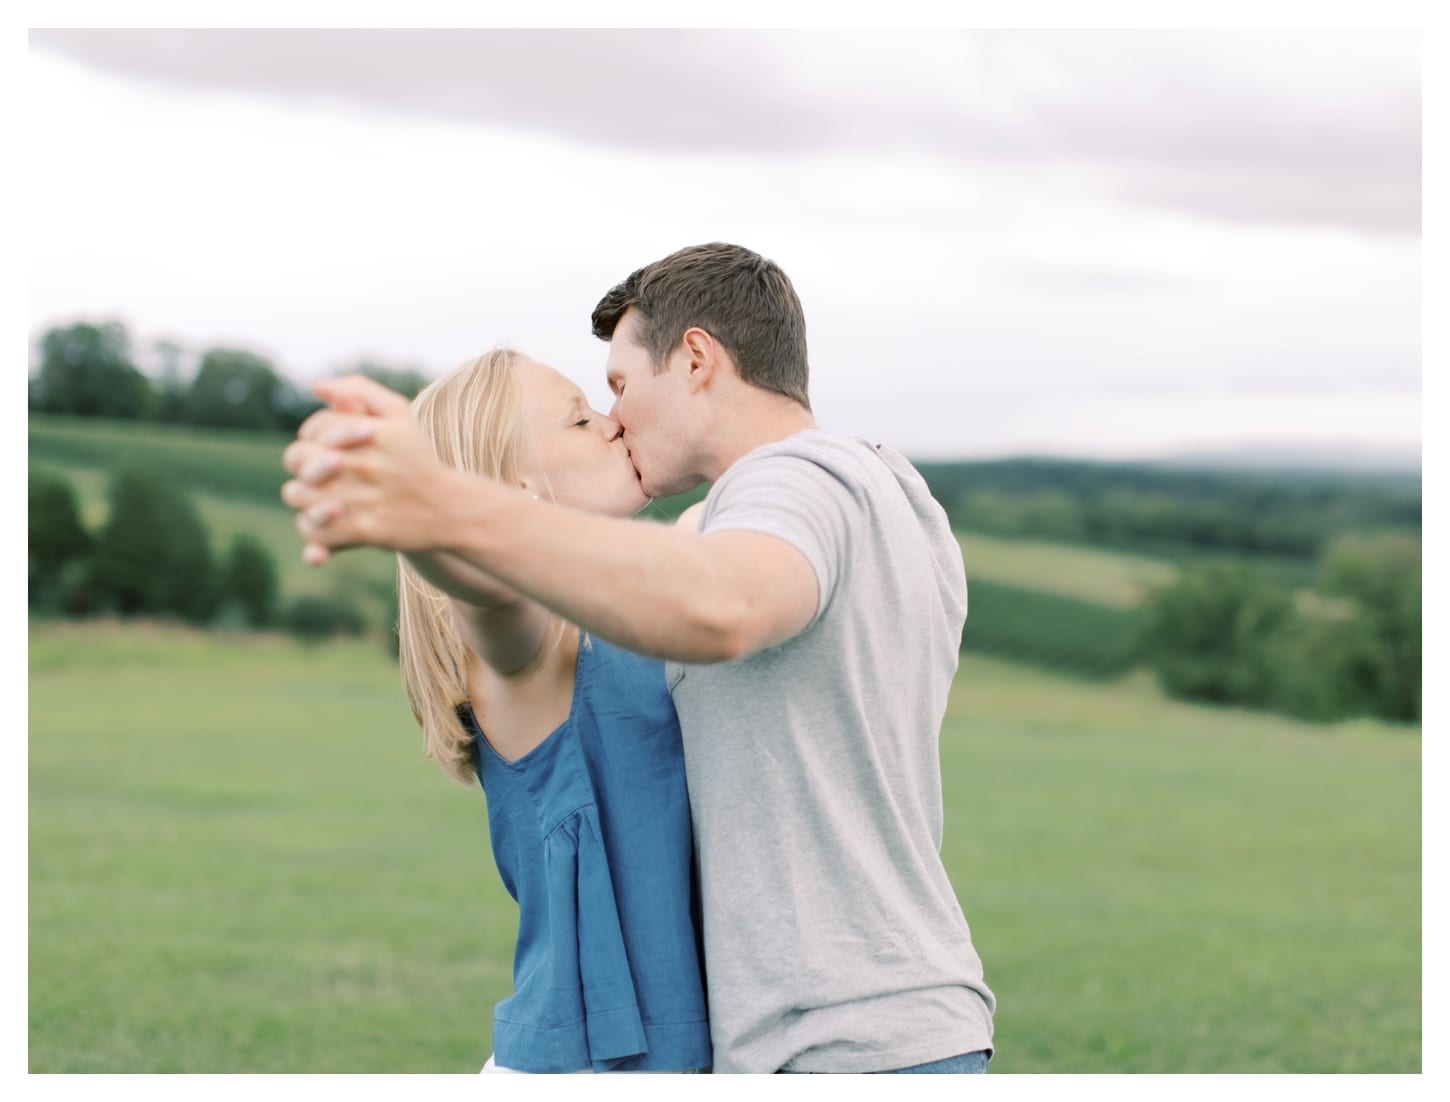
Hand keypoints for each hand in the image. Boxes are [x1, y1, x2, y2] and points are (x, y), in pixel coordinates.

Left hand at [280, 375, 456, 562]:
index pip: (314, 427)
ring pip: (297, 494)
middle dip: (301, 464)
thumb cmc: (417, 459)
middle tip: (315, 473)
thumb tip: (317, 385)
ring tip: (319, 497)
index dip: (313, 436)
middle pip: (297, 457)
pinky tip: (328, 523)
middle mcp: (364, 463)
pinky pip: (313, 530)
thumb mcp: (399, 415)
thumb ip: (360, 391)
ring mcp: (362, 498)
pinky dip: (313, 530)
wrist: (450, 510)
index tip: (326, 447)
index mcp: (370, 431)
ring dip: (302, 496)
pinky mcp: (362, 530)